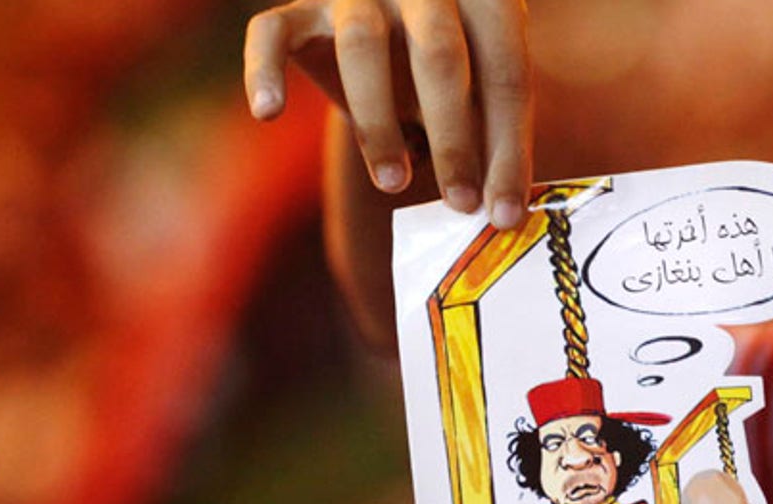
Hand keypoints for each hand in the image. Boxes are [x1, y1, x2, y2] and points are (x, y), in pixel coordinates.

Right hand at [243, 0, 531, 225]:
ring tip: (394, 183)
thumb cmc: (449, 67)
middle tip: (460, 204)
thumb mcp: (479, 88)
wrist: (394, 14)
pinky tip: (268, 113)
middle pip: (440, 56)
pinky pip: (271, 31)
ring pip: (362, 47)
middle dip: (454, 139)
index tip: (505, 214)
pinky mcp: (303, 6)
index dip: (509, 149)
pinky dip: (263, 70)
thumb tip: (502, 212)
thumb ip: (491, 135)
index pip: (505, 73)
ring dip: (379, 123)